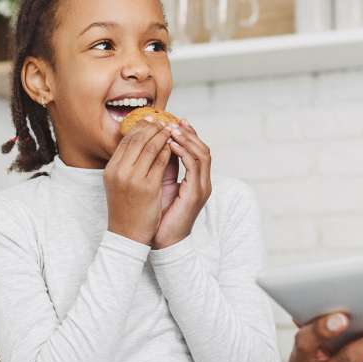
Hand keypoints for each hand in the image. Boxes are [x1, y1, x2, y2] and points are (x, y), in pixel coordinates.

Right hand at [103, 118, 172, 244]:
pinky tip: (175, 147)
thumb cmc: (126, 208)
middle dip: (154, 126)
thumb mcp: (120, 182)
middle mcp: (119, 171)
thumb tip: (145, 141)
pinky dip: (169, 151)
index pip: (127, 139)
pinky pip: (161, 161)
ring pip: (151, 146)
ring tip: (172, 130)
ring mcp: (133, 178)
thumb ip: (129, 163)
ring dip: (163, 135)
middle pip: (138, 138)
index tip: (152, 120)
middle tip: (165, 121)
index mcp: (111, 168)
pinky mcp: (147, 187)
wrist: (127, 235)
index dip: (141, 126)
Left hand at [153, 119, 211, 248]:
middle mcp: (203, 182)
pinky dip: (184, 152)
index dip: (188, 134)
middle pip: (203, 148)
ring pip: (202, 154)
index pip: (198, 150)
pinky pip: (195, 166)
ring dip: (187, 139)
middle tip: (174, 121)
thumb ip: (165, 165)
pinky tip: (171, 145)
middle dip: (189, 133)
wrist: (163, 240)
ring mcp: (202, 188)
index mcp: (196, 180)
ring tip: (172, 129)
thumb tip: (159, 143)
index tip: (174, 121)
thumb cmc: (159, 214)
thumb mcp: (161, 184)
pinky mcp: (196, 194)